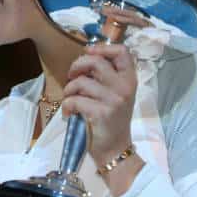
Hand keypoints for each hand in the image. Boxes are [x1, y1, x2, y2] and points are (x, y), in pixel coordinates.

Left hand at [61, 7, 150, 164]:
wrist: (115, 148)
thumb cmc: (112, 119)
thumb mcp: (117, 94)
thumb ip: (106, 76)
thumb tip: (85, 58)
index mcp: (130, 79)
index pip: (122, 52)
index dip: (102, 48)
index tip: (88, 52)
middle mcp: (124, 87)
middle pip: (96, 61)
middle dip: (77, 65)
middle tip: (71, 75)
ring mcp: (114, 100)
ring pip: (81, 82)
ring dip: (69, 89)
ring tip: (70, 98)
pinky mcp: (101, 113)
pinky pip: (74, 100)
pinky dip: (66, 105)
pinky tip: (68, 112)